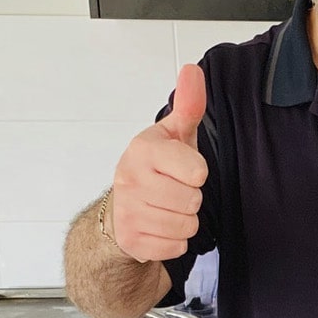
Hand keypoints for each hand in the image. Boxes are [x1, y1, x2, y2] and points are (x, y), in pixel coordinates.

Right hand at [108, 64, 207, 262]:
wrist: (121, 209)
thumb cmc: (154, 170)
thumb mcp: (173, 135)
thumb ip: (188, 105)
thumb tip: (192, 71)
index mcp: (142, 150)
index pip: (197, 171)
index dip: (197, 173)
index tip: (184, 169)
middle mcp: (130, 179)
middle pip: (193, 201)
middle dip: (191, 199)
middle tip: (174, 191)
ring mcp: (128, 211)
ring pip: (186, 226)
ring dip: (184, 220)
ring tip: (168, 208)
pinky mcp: (131, 240)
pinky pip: (176, 247)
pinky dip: (174, 241)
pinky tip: (160, 226)